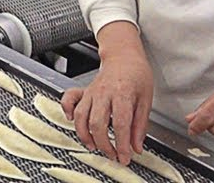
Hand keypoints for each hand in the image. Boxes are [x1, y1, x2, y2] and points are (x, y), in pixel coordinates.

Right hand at [62, 22, 153, 164]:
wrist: (124, 56)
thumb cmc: (137, 75)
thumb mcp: (146, 100)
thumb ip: (140, 125)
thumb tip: (137, 146)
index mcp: (122, 94)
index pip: (120, 124)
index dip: (122, 144)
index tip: (125, 156)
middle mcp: (103, 93)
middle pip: (97, 123)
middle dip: (104, 144)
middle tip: (112, 155)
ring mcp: (91, 91)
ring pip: (81, 116)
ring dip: (85, 134)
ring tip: (93, 146)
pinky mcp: (84, 91)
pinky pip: (69, 100)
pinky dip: (67, 110)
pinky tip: (71, 120)